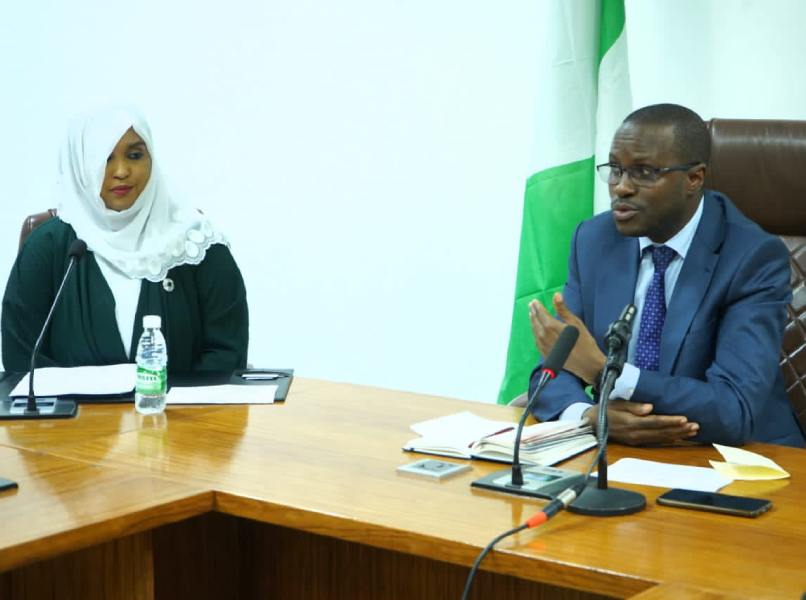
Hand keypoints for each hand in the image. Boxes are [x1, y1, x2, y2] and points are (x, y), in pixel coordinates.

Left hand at [529, 293, 604, 383]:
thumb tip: (556, 295)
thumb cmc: (584, 342)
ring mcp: (544, 347)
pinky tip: (536, 331)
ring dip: (533, 322)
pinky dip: (535, 333)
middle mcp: (545, 337)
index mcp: (552, 327)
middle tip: (531, 306)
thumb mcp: (575, 323)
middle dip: (533, 313)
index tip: (534, 301)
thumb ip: (563, 309)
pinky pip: (537, 341)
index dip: (537, 307)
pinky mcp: (546, 354)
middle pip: (536, 322)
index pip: (541, 314)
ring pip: (535, 332)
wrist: (587, 364)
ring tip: (532, 315)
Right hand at [583, 400, 699, 444]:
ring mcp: (637, 440)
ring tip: (693, 432)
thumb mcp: (617, 404)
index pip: (655, 422)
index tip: (684, 418)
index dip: (670, 421)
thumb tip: (650, 408)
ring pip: (661, 438)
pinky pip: (655, 442)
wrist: (592, 424)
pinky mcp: (636, 443)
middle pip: (661, 432)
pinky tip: (678, 437)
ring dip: (678, 435)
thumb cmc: (606, 409)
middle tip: (696, 426)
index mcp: (632, 422)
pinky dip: (668, 440)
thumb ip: (634, 406)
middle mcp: (636, 434)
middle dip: (680, 429)